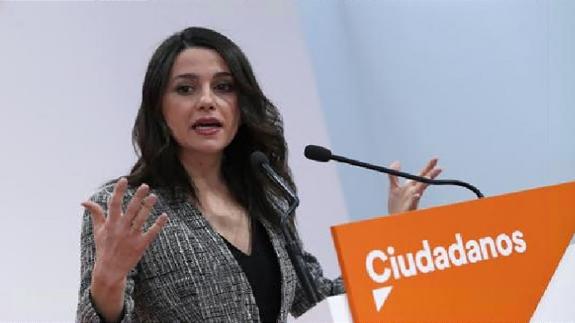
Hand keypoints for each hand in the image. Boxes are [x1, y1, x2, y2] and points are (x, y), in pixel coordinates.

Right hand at [82, 178, 167, 320]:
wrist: (109, 271)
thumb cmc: (104, 248)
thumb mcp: (98, 231)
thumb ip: (95, 214)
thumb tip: (84, 201)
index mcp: (111, 224)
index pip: (114, 204)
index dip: (119, 191)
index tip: (124, 180)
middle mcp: (121, 229)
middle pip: (130, 210)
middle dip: (137, 197)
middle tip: (146, 185)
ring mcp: (131, 237)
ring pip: (141, 219)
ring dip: (148, 208)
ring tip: (154, 196)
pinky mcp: (141, 245)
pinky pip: (151, 233)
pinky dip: (158, 224)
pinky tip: (164, 216)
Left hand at [387, 158, 441, 213]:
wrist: (394, 219)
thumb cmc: (397, 205)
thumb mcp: (393, 188)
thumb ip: (394, 175)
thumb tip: (396, 162)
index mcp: (411, 187)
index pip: (421, 175)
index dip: (428, 167)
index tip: (436, 159)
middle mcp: (413, 193)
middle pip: (423, 181)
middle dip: (430, 174)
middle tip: (439, 167)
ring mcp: (412, 201)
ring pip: (419, 191)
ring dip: (423, 184)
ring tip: (428, 177)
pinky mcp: (408, 208)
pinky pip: (412, 204)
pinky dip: (415, 199)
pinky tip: (417, 195)